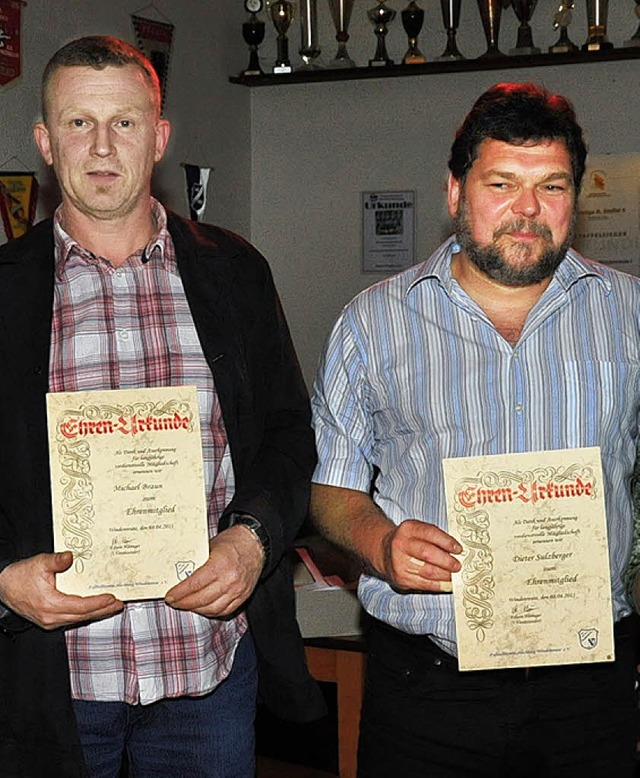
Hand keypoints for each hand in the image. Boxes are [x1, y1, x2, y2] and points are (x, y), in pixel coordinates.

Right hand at [0, 552, 123, 629]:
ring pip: (78, 619)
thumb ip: (56, 560)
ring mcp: (49, 621)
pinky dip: (85, 613)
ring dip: (96, 613)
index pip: (81, 606)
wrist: (2, 586)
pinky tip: (94, 608)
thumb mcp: (39, 563)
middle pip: (83, 615)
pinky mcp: (48, 620)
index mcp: (50, 605)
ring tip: (112, 607)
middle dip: (103, 610)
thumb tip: (70, 556)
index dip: (98, 603)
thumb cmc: (20, 576)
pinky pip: (71, 618)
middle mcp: (51, 617)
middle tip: (119, 604)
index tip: (112, 598)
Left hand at [165, 525, 263, 617]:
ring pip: (212, 608)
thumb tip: (178, 575)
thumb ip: (197, 562)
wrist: (255, 545)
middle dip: (184, 603)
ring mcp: (238, 590)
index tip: (170, 596)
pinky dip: (211, 611)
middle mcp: (230, 579)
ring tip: (186, 605)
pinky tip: (202, 607)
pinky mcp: (243, 596)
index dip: (179, 593)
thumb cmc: (232, 542)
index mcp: (220, 564)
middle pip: (202, 599)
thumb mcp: (211, 546)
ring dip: (196, 609)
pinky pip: (225, 611)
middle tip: (174, 602)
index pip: (194, 584)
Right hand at [379, 519, 461, 592]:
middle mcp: (401, 545)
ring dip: (445, 576)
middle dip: (447, 561)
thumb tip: (457, 552)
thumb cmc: (409, 541)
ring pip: (427, 572)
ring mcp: (399, 563)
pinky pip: (425, 584)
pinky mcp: (401, 579)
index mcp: (408, 529)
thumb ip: (435, 537)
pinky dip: (440, 585)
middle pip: (427, 554)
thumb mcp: (418, 531)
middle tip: (458, 566)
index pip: (430, 533)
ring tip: (456, 576)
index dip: (446, 542)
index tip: (459, 549)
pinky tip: (448, 584)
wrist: (385, 552)